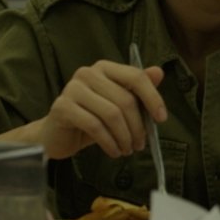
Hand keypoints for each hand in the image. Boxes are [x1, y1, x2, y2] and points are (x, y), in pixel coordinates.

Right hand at [40, 60, 165, 158]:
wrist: (57, 135)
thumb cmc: (93, 118)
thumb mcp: (119, 105)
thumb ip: (138, 90)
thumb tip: (159, 72)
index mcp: (105, 68)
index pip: (136, 76)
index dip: (153, 98)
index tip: (161, 119)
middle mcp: (88, 73)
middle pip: (125, 99)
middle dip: (138, 126)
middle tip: (140, 144)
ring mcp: (73, 88)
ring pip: (111, 114)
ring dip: (124, 137)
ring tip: (128, 150)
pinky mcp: (62, 107)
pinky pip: (95, 126)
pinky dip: (109, 142)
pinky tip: (114, 152)